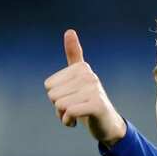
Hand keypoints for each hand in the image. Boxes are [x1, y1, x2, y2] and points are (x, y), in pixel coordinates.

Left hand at [44, 29, 125, 146]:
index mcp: (82, 68)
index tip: (71, 98)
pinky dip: (68, 121)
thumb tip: (70, 30)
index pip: (49, 86)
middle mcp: (89, 75)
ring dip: (64, 116)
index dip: (56, 97)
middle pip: (53, 95)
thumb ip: (74, 55)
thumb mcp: (79, 78)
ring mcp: (94, 90)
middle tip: (74, 108)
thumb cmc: (88, 101)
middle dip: (59, 108)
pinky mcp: (97, 105)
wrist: (107, 125)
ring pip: (60, 105)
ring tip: (77, 115)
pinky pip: (69, 112)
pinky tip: (77, 122)